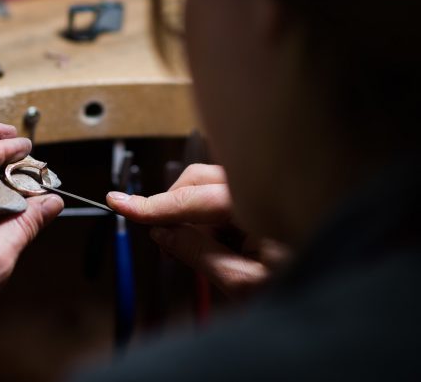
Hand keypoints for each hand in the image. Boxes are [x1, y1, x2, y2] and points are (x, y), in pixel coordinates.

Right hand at [106, 164, 288, 297]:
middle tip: (167, 237)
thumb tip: (162, 232)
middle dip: (176, 205)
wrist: (346, 282)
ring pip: (212, 185)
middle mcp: (265, 185)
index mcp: (262, 206)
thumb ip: (196, 253)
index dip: (151, 204)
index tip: (118, 202)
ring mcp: (269, 185)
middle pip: (200, 179)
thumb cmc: (306, 284)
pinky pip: (229, 191)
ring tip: (217, 250)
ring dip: (198, 213)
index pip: (191, 200)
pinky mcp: (270, 190)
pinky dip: (217, 214)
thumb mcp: (242, 283)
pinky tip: (232, 241)